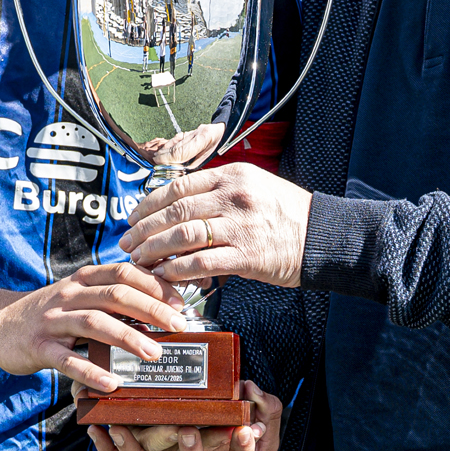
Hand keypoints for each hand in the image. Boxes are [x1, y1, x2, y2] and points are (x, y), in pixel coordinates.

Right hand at [0, 263, 187, 393]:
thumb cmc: (50, 313)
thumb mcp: (79, 296)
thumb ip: (111, 298)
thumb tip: (159, 308)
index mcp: (83, 279)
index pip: (124, 273)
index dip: (155, 285)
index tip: (181, 302)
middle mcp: (69, 295)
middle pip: (115, 295)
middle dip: (151, 309)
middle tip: (180, 326)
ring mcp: (53, 321)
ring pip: (95, 324)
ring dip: (128, 338)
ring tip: (154, 353)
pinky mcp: (39, 348)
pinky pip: (68, 360)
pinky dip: (92, 371)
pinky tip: (112, 383)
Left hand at [119, 164, 311, 287]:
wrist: (322, 236)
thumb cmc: (287, 213)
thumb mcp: (254, 185)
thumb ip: (218, 190)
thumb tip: (179, 205)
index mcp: (231, 175)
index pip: (177, 186)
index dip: (149, 204)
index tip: (134, 217)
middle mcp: (232, 196)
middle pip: (174, 211)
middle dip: (144, 229)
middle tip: (127, 242)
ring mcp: (239, 226)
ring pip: (181, 237)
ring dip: (154, 250)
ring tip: (140, 260)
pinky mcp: (245, 256)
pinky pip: (200, 263)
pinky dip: (177, 270)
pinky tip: (165, 275)